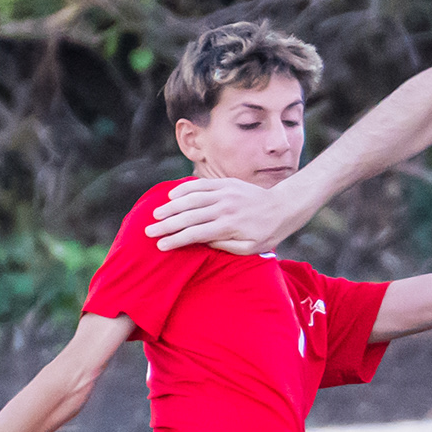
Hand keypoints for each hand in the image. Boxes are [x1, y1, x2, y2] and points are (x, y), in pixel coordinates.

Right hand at [147, 175, 300, 253]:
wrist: (283, 207)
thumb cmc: (266, 233)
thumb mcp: (250, 248)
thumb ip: (225, 247)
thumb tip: (202, 243)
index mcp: (229, 227)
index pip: (195, 234)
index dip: (176, 240)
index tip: (161, 246)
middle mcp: (224, 208)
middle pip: (188, 217)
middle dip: (166, 225)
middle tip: (149, 232)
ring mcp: (224, 193)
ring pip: (191, 199)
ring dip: (171, 207)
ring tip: (156, 215)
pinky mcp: (226, 183)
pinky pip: (200, 184)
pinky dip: (184, 189)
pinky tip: (171, 196)